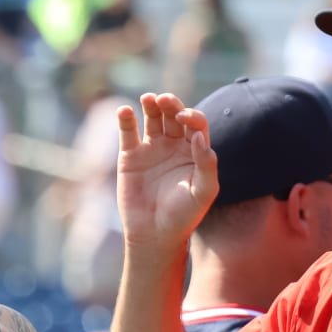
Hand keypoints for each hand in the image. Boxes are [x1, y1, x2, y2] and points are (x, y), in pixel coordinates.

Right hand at [116, 93, 217, 254]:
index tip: (184, 120)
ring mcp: (151, 149)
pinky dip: (125, 120)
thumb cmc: (183, 215)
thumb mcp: (203, 191)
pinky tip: (124, 111)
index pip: (196, 123)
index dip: (191, 116)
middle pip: (173, 115)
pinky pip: (127, 132)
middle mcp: (174, 145)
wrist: (154, 233)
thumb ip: (206, 164)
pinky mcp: (130, 156)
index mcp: (195, 150)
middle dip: (171, 104)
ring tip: (148, 99)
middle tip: (164, 99)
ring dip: (151, 106)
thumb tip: (199, 136)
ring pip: (152, 119)